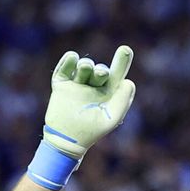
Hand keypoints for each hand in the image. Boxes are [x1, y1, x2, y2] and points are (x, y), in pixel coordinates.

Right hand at [42, 45, 136, 160]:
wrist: (66, 140)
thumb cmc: (92, 132)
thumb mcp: (112, 118)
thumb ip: (123, 100)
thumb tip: (128, 81)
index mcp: (108, 93)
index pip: (117, 74)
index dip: (122, 61)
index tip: (125, 49)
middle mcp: (93, 87)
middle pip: (100, 70)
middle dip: (101, 70)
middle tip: (100, 73)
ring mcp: (77, 85)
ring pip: (83, 67)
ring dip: (86, 64)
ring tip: (85, 67)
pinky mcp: (61, 86)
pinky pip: (64, 68)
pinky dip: (68, 61)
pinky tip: (73, 57)